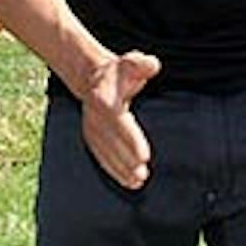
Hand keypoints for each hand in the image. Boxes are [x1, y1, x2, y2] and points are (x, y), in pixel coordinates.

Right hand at [78, 49, 161, 188]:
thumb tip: (153, 65)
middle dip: (128, 160)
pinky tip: (128, 182)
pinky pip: (102, 158)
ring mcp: (92, 130)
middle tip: (143, 173)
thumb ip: (141, 64)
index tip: (144, 154)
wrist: (92, 79)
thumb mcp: (130, 62)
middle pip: (112, 143)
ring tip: (138, 181)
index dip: (131, 140)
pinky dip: (114, 171)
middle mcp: (95, 118)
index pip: (119, 123)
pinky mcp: (92, 140)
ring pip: (106, 154)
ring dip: (121, 170)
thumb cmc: (118, 72)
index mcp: (104, 99)